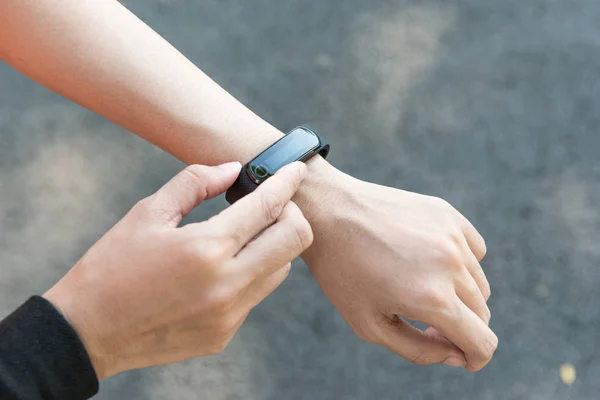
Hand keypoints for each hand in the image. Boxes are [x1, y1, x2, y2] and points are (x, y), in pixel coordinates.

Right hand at [43, 162, 312, 379]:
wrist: (87, 332)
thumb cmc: (112, 266)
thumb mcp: (147, 213)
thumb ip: (195, 183)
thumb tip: (233, 169)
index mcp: (207, 248)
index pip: (268, 206)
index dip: (288, 182)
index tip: (297, 169)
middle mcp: (227, 284)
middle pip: (295, 240)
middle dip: (291, 213)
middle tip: (270, 204)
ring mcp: (229, 315)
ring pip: (280, 269)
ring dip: (272, 244)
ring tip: (243, 234)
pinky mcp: (224, 334)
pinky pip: (255, 295)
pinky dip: (250, 273)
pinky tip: (221, 268)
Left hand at [299, 161, 496, 370]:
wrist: (328, 211)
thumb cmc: (342, 272)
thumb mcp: (369, 324)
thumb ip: (418, 350)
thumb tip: (457, 355)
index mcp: (432, 299)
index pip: (483, 342)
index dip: (475, 358)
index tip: (461, 358)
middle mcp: (450, 265)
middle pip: (481, 314)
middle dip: (460, 327)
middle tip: (426, 324)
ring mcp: (452, 236)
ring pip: (478, 283)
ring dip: (459, 296)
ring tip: (421, 290)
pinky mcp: (448, 214)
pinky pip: (474, 250)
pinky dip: (461, 264)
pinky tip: (428, 262)